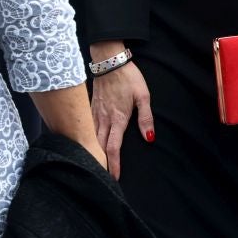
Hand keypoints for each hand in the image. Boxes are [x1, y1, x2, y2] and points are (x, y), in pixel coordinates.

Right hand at [87, 49, 152, 179]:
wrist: (109, 60)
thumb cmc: (128, 77)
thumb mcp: (143, 96)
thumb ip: (146, 118)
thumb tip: (149, 138)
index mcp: (118, 118)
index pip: (114, 147)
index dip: (114, 163)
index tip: (114, 177)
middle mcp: (104, 118)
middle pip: (100, 146)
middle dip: (101, 162)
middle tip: (102, 177)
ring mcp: (95, 113)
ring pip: (92, 137)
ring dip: (94, 151)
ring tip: (95, 164)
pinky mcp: (91, 107)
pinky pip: (88, 127)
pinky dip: (88, 138)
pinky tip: (88, 143)